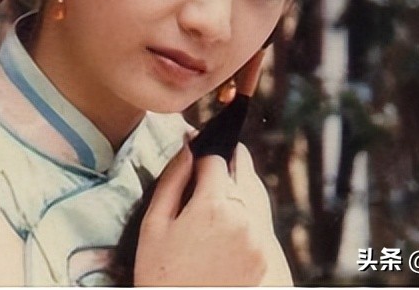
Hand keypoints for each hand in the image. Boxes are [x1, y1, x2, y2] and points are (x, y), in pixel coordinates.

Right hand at [133, 146, 267, 285]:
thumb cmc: (159, 272)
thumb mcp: (154, 223)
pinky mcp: (263, 257)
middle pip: (242, 171)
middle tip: (209, 165)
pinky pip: (257, 221)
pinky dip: (245, 213)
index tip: (193, 156)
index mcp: (214, 205)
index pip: (217, 158)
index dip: (202, 154)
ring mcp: (258, 239)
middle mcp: (244, 218)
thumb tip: (189, 146)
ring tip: (213, 194)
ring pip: (253, 195)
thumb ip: (173, 179)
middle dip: (225, 164)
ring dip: (237, 188)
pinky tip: (223, 222)